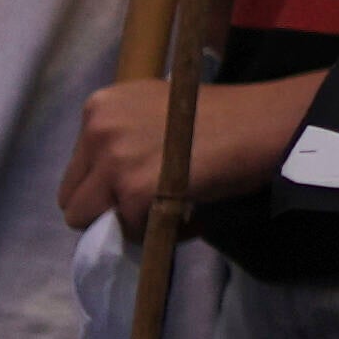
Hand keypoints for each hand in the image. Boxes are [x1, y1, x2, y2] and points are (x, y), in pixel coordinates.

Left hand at [63, 71, 321, 231]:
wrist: (264, 123)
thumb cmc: (223, 116)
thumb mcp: (157, 109)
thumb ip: (124, 137)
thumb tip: (111, 184)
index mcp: (99, 105)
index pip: (77, 167)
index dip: (109, 182)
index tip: (145, 182)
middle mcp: (97, 128)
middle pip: (74, 197)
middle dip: (108, 206)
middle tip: (151, 203)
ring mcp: (112, 161)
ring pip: (89, 220)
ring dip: (126, 222)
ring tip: (166, 211)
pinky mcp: (133, 192)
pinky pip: (129, 233)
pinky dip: (157, 232)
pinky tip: (189, 214)